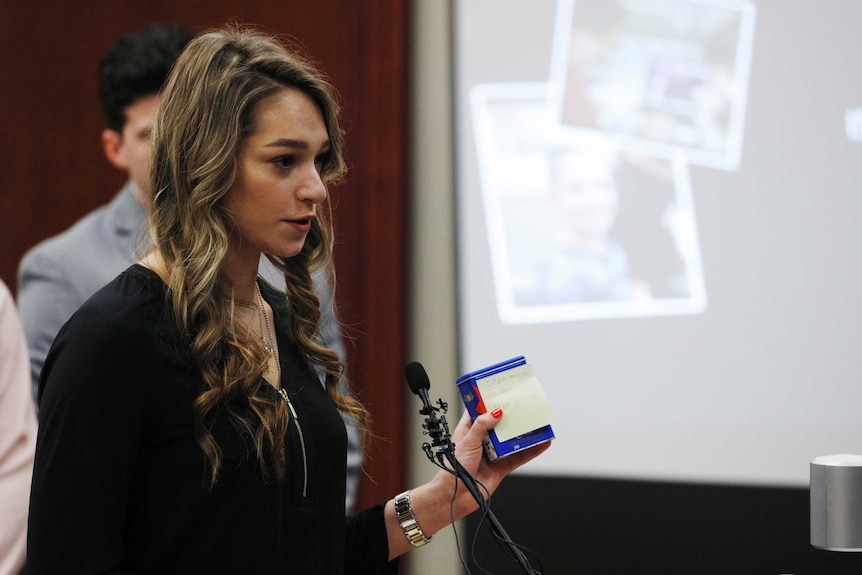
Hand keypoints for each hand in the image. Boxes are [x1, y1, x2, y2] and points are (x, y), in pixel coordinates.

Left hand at [433, 409, 550, 513]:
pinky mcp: (502, 466)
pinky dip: (532, 450)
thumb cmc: (454, 469)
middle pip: (500, 424)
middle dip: (511, 416)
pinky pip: (520, 456)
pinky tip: (542, 443)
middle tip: (524, 404)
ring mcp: (493, 453)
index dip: (490, 401)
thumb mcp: (467, 441)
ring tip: (537, 422)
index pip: (480, 411)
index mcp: (469, 430)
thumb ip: (482, 426)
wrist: (456, 495)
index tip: (502, 391)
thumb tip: (496, 411)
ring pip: (512, 439)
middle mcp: (482, 440)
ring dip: (524, 433)